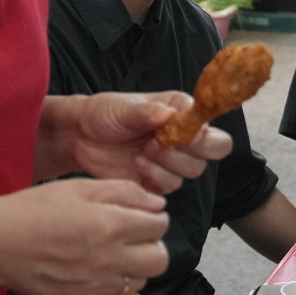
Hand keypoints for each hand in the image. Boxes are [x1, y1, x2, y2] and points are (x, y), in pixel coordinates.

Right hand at [0, 177, 170, 294]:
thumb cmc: (34, 209)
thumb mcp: (80, 187)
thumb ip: (125, 192)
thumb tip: (158, 205)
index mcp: (109, 226)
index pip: (159, 226)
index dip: (154, 217)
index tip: (143, 216)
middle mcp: (107, 259)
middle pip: (159, 261)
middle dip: (153, 245)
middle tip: (135, 236)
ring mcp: (93, 285)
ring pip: (139, 281)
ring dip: (134, 265)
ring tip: (111, 252)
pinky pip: (111, 294)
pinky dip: (109, 280)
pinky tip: (90, 266)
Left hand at [41, 92, 232, 192]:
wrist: (80, 137)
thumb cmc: (105, 114)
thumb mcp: (124, 107)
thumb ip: (148, 112)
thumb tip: (169, 114)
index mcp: (183, 113)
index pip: (212, 125)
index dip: (203, 133)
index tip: (179, 132)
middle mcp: (185, 137)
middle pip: (214, 151)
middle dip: (191, 150)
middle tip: (162, 143)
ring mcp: (173, 160)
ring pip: (193, 171)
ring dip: (169, 164)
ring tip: (143, 152)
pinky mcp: (158, 181)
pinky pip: (171, 187)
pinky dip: (156, 177)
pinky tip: (137, 164)